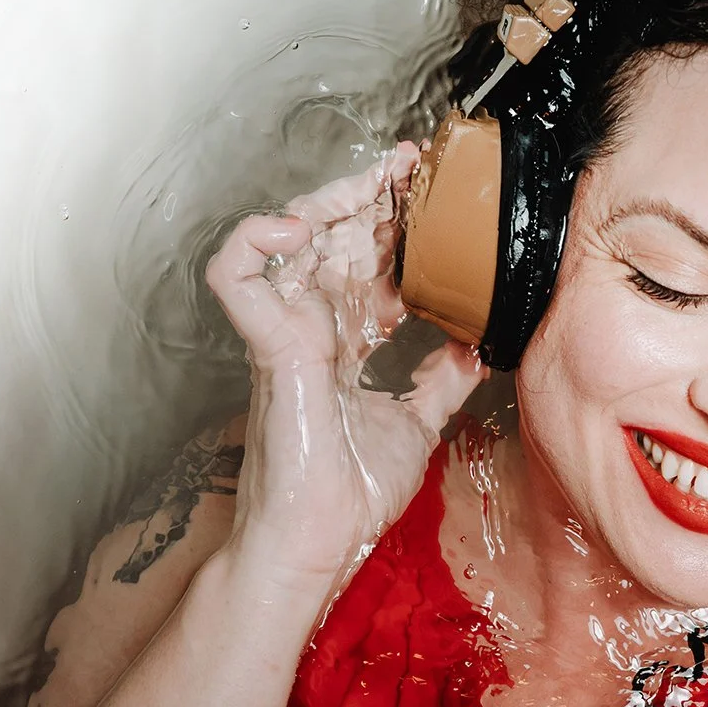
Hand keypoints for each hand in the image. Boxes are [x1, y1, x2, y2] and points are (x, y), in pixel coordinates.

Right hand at [205, 141, 486, 595]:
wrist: (321, 541)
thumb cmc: (352, 494)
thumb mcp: (418, 426)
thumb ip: (440, 383)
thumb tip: (471, 349)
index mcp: (344, 341)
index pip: (366, 263)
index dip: (393, 224)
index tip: (428, 191)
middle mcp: (313, 328)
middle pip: (334, 240)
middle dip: (369, 194)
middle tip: (410, 165)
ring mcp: (287, 334)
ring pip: (287, 242)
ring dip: (326, 201)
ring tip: (365, 184)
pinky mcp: (269, 347)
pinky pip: (236, 278)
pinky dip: (252, 242)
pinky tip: (292, 227)